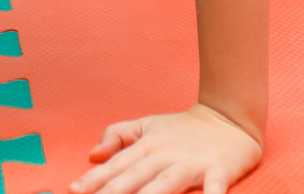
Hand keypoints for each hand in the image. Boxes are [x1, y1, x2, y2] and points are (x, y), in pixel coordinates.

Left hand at [72, 104, 262, 193]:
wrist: (230, 116)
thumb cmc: (184, 128)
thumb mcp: (148, 125)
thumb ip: (118, 136)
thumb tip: (92, 154)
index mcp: (148, 145)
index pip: (116, 165)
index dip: (94, 179)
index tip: (73, 192)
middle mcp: (166, 154)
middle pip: (135, 177)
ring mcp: (192, 162)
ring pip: (166, 183)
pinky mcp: (220, 169)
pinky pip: (215, 187)